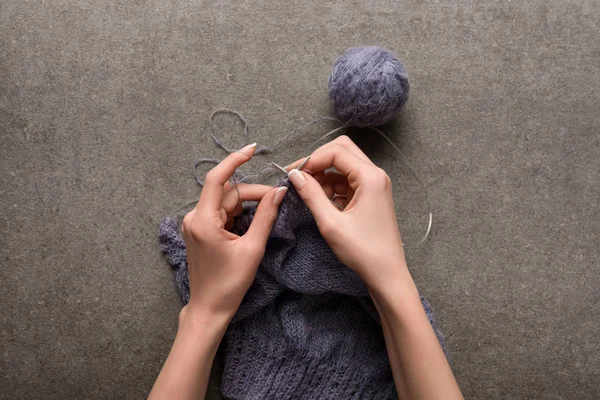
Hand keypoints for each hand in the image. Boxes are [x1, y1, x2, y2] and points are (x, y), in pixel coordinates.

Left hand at [182, 143, 287, 321]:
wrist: (209, 308)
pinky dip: (238, 214)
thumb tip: (279, 192)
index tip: (253, 149)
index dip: (235, 160)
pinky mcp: (198, 231)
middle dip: (253, 194)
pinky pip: (221, 213)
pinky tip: (251, 224)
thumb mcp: (252, 248)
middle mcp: (194, 218)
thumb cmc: (229, 283)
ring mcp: (194, 224)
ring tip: (268, 213)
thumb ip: (265, 216)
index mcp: (203, 220)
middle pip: (228, 193)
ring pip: (226, 203)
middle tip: (278, 199)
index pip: (218, 179)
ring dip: (246, 205)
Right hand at [286, 136, 406, 290]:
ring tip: (309, 194)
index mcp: (370, 177)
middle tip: (299, 177)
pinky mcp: (371, 195)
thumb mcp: (331, 223)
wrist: (386, 273)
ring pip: (344, 165)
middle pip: (342, 151)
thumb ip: (311, 195)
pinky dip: (332, 186)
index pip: (336, 152)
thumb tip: (294, 175)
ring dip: (324, 175)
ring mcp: (375, 185)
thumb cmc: (363, 251)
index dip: (311, 159)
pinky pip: (347, 181)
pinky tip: (321, 201)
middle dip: (318, 161)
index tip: (293, 174)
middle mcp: (375, 175)